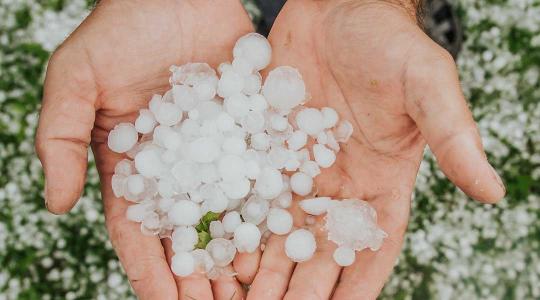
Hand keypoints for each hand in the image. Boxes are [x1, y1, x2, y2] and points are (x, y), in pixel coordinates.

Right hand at [35, 1, 252, 298]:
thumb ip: (60, 139)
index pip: (137, 230)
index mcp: (133, 166)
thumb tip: (54, 205)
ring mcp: (216, 152)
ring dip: (237, 256)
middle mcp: (178, 167)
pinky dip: (269, 210)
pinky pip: (260, 176)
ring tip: (250, 293)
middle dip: (198, 276)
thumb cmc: (119, 29)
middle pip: (187, 234)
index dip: (150, 270)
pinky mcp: (248, 132)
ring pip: (227, 215)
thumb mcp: (75, 80)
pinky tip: (280, 240)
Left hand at [243, 1, 505, 298]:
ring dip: (265, 271)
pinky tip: (222, 252)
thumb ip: (453, 136)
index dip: (357, 285)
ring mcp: (299, 170)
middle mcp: (338, 184)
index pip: (372, 245)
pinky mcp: (267, 150)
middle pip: (319, 250)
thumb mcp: (426, 84)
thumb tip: (493, 192)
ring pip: (281, 233)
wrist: (336, 7)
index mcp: (382, 180)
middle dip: (300, 289)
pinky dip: (239, 227)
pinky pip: (251, 196)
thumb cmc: (388, 42)